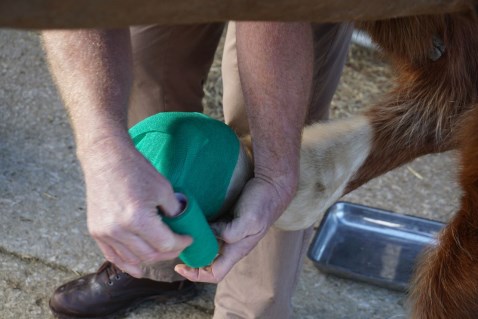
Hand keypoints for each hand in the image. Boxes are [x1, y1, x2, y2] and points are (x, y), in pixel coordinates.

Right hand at [81, 136, 192, 277]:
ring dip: (150, 258)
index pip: (165, 244)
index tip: (188, 238)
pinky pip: (113, 256)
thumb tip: (182, 227)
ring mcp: (105, 233)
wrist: (106, 160)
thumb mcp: (163, 189)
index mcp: (138, 219)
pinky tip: (138, 268)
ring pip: (133, 258)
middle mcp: (119, 230)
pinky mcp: (96, 232)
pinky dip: (127, 264)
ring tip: (162, 252)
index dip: (181, 243)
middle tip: (178, 245)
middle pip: (150, 255)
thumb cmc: (136, 171)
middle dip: (168, 252)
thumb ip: (174, 212)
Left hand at [175, 175, 294, 282]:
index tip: (180, 266)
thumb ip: (230, 232)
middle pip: (208, 262)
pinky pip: (209, 229)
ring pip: (207, 245)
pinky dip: (199, 227)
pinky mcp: (227, 219)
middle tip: (176, 246)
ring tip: (180, 233)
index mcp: (236, 250)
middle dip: (191, 258)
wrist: (272, 186)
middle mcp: (231, 244)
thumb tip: (209, 234)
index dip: (196, 275)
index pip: (215, 274)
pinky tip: (191, 219)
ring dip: (194, 242)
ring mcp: (229, 232)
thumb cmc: (263, 204)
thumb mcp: (249, 220)